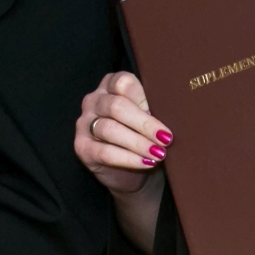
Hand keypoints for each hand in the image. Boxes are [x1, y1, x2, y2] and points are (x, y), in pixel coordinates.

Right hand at [76, 70, 170, 252]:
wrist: (130, 171)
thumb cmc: (143, 136)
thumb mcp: (149, 118)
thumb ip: (153, 109)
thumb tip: (173, 108)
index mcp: (110, 84)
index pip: (123, 83)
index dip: (144, 99)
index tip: (164, 113)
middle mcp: (94, 100)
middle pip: (117, 106)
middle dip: (145, 124)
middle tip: (166, 138)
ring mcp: (84, 123)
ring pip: (110, 129)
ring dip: (138, 143)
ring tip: (159, 153)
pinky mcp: (81, 147)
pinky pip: (104, 152)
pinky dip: (128, 158)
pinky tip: (146, 162)